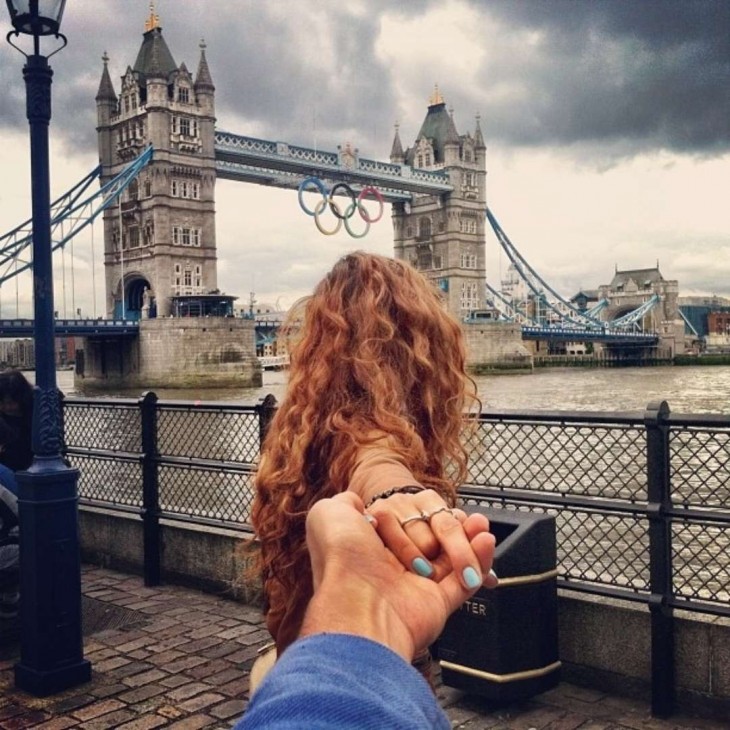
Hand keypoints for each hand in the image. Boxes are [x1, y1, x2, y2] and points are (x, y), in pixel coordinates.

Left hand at [300, 492, 495, 661]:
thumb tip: (353, 500)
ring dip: (468, 536)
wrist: (358, 603)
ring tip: (479, 524)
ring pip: (453, 554)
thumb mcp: (327, 516)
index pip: (407, 519)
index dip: (419, 513)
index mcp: (373, 545)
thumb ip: (342, 503)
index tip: (427, 507)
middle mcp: (395, 564)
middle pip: (434, 533)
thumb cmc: (342, 560)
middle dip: (446, 524)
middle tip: (447, 521)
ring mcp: (418, 584)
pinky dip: (481, 559)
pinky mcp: (438, 602)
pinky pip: (466, 579)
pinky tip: (485, 539)